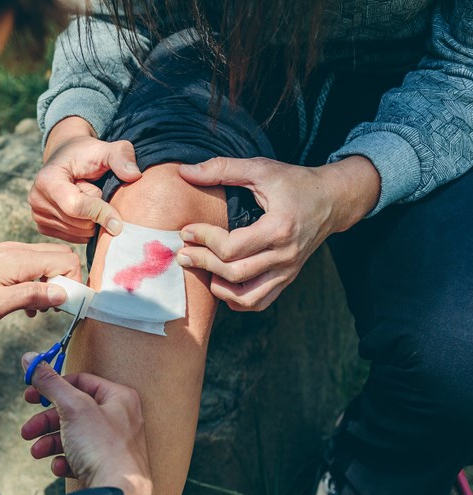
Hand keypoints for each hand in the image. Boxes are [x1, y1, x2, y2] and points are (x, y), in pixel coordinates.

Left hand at [0, 242, 80, 330]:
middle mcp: (16, 251)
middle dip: (66, 282)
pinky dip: (36, 283)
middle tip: (54, 310)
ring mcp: (7, 253)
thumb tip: (63, 293)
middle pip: (60, 256)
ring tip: (38, 311)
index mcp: (18, 260)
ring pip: (46, 261)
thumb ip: (29, 296)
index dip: (75, 284)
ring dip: (51, 285)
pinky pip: (30, 265)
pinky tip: (24, 305)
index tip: (67, 308)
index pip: (67, 260)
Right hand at [20, 355, 152, 494]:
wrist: (117, 493)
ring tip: (36, 452)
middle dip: (46, 422)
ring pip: (73, 437)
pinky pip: (80, 459)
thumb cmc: (103, 446)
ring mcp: (114, 445)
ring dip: (50, 443)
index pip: (80, 382)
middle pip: (73, 411)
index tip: (30, 395)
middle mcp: (119, 419)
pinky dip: (65, 461)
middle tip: (27, 430)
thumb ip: (50, 382)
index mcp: (118, 398)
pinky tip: (59, 467)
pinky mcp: (106, 467)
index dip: (53, 387)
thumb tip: (30, 359)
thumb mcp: (72, 406)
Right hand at [29, 117, 141, 243]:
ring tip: (86, 198)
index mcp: (47, 180)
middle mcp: (36, 200)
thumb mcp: (105, 149)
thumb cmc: (86, 154)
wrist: (67, 159)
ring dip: (92, 220)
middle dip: (97, 212)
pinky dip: (85, 227)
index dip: (101, 212)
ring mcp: (38, 216)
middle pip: (79, 223)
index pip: (76, 206)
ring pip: (79, 233)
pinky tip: (82, 210)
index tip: (120, 219)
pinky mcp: (43, 227)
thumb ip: (121, 156)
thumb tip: (134, 175)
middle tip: (94, 191)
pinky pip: (74, 238)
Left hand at [176, 156, 379, 310]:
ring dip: (218, 288)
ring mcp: (287, 270)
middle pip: (234, 273)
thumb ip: (222, 168)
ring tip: (202, 269)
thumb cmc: (296, 183)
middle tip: (184, 253)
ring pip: (246, 296)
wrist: (334, 200)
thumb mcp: (262, 169)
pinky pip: (259, 302)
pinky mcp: (287, 278)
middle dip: (203, 263)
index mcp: (279, 228)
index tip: (187, 231)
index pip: (232, 247)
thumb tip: (184, 172)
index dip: (204, 240)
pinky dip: (236, 300)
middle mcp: (285, 255)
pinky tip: (222, 283)